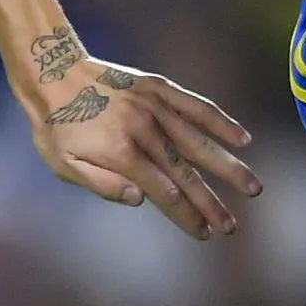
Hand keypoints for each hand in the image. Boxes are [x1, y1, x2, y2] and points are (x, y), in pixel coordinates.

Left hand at [21, 54, 260, 240]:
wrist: (52, 72)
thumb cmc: (56, 125)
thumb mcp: (62, 164)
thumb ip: (101, 184)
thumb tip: (140, 200)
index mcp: (121, 154)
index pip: (164, 193)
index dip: (186, 216)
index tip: (205, 233)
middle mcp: (144, 131)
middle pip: (186, 174)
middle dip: (211, 203)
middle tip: (232, 227)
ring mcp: (154, 107)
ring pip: (199, 142)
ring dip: (227, 167)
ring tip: (253, 188)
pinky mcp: (159, 87)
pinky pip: (196, 106)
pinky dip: (220, 121)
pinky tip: (243, 138)